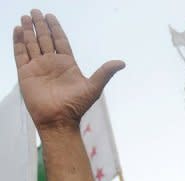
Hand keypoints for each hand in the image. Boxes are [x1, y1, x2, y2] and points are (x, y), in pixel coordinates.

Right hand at [13, 10, 124, 131]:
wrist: (58, 121)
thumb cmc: (76, 107)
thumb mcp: (93, 88)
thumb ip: (105, 73)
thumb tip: (122, 63)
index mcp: (67, 65)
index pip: (60, 41)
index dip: (55, 28)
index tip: (51, 16)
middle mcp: (52, 64)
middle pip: (45, 39)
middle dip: (40, 25)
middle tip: (36, 11)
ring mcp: (38, 68)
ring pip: (32, 44)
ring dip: (28, 30)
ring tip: (26, 16)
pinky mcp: (26, 74)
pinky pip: (20, 54)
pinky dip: (18, 42)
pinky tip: (17, 30)